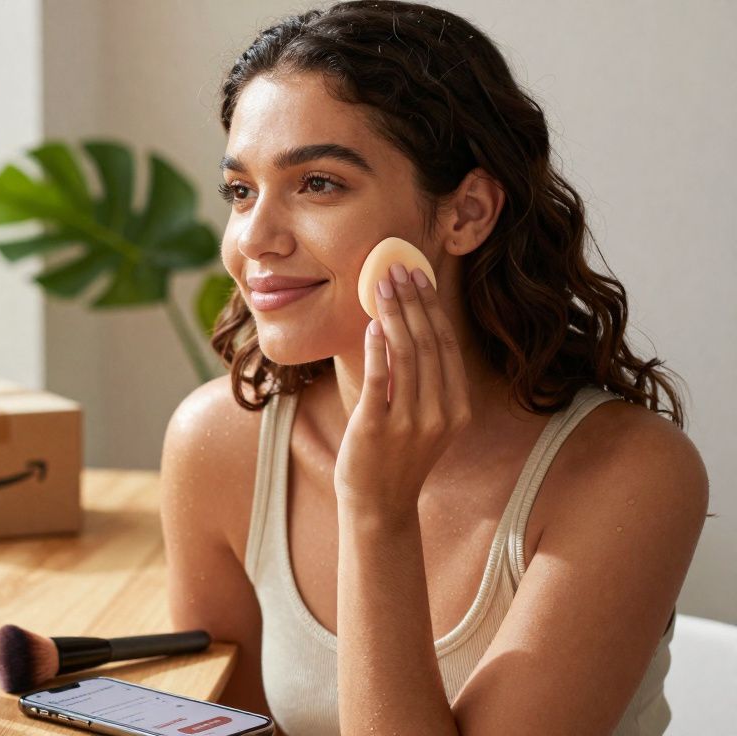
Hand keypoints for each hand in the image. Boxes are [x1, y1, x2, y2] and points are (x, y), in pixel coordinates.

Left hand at [333, 263, 470, 517]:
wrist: (379, 505)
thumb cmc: (395, 457)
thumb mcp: (421, 419)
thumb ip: (420, 382)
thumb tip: (404, 328)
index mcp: (457, 409)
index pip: (446, 345)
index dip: (432, 308)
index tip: (419, 277)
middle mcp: (440, 414)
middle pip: (428, 343)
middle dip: (413, 301)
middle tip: (397, 270)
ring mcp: (410, 422)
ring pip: (406, 355)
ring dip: (395, 315)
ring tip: (382, 287)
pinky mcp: (378, 428)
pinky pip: (380, 379)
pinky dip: (377, 349)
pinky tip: (373, 324)